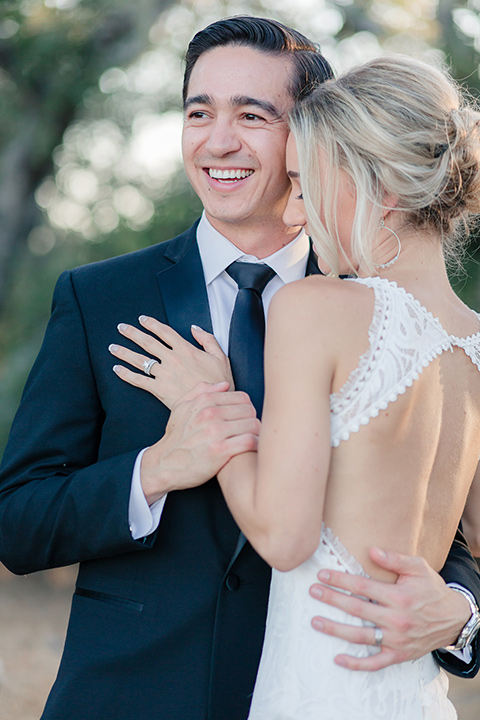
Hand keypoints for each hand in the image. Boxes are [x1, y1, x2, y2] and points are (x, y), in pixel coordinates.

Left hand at [109, 317, 232, 408]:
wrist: (213, 404)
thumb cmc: (219, 382)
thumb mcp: (221, 357)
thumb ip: (207, 340)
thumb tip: (194, 328)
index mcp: (186, 350)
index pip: (165, 332)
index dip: (152, 324)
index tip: (142, 319)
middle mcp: (172, 359)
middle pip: (148, 342)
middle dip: (132, 333)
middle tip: (121, 328)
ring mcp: (164, 374)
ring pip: (140, 360)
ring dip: (124, 352)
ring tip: (112, 347)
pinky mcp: (159, 390)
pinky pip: (139, 380)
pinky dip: (126, 374)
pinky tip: (116, 369)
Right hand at [140, 382, 259, 504]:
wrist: (163, 464)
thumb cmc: (175, 438)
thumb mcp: (181, 408)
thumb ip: (201, 391)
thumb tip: (225, 385)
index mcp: (204, 401)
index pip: (242, 398)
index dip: (246, 409)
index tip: (244, 420)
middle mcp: (210, 414)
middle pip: (250, 410)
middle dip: (252, 421)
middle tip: (249, 431)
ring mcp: (215, 432)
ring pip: (253, 424)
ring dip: (256, 433)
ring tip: (252, 440)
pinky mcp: (220, 451)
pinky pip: (250, 441)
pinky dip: (255, 445)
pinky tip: (251, 449)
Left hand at [309, 547, 470, 670]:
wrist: (453, 618)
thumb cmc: (432, 589)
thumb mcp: (418, 567)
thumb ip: (394, 559)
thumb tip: (371, 550)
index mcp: (399, 597)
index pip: (362, 587)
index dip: (340, 580)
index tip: (322, 574)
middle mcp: (396, 620)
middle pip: (356, 609)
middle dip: (332, 599)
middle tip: (313, 592)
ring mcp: (396, 640)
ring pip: (360, 636)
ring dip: (335, 629)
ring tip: (315, 621)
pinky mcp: (399, 655)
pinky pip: (375, 663)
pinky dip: (357, 663)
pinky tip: (338, 659)